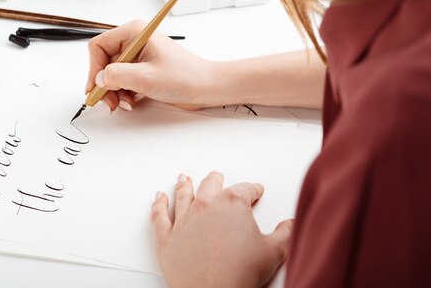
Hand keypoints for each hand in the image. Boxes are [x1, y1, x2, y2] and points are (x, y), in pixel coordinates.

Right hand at [86, 20, 216, 110]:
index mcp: (134, 33)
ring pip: (112, 74)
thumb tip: (99, 78)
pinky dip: (123, 93)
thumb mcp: (145, 78)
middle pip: (104, 62)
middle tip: (109, 102)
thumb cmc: (184, 77)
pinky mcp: (143, 68)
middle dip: (105, 84)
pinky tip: (132, 101)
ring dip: (114, 91)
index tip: (96, 87)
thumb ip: (117, 76)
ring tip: (124, 103)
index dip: (94, 68)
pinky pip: (123, 80)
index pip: (99, 46)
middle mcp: (134, 41)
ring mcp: (139, 55)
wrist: (206, 88)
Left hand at [152, 172, 292, 287]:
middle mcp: (205, 205)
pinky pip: (159, 215)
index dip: (253, 190)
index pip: (246, 189)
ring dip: (185, 185)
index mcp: (232, 204)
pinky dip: (158, 204)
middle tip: (218, 177)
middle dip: (216, 180)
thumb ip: (285, 233)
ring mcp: (183, 220)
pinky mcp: (166, 236)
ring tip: (184, 178)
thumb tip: (291, 224)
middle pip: (211, 185)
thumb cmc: (240, 274)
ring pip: (183, 195)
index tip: (255, 190)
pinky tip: (159, 197)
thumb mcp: (274, 252)